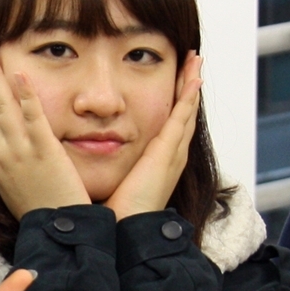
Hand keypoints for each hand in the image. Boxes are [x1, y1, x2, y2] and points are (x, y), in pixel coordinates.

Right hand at [0, 38, 90, 216]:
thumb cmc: (41, 209)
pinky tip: (19, 75)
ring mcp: (20, 153)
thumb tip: (1, 145)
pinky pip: (32, 119)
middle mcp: (1, 154)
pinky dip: (24, 96)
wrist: (57, 232)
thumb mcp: (15, 185)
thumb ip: (8, 162)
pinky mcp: (43, 153)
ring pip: (2, 107)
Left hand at [107, 53, 200, 220]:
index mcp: (159, 160)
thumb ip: (111, 164)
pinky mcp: (167, 153)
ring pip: (187, 110)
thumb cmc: (117, 211)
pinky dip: (188, 97)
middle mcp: (171, 154)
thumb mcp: (117, 179)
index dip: (176, 100)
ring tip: (197, 60)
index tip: (177, 78)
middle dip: (189, 86)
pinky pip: (181, 118)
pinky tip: (193, 78)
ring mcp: (172, 152)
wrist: (126, 229)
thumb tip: (93, 151)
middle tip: (194, 60)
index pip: (171, 124)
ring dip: (192, 83)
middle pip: (184, 113)